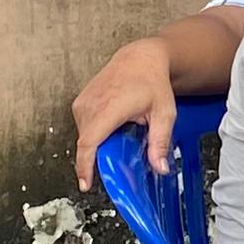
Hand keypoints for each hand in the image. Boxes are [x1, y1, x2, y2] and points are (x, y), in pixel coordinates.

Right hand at [70, 35, 179, 186]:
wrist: (140, 59)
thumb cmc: (153, 83)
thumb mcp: (164, 114)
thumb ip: (160, 142)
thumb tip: (160, 168)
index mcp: (109, 108)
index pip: (89, 143)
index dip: (85, 166)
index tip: (85, 184)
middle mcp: (91, 104)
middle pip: (89, 144)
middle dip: (101, 156)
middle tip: (122, 153)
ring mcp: (82, 102)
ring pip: (85, 136)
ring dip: (100, 142)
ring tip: (122, 131)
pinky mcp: (79, 102)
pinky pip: (84, 127)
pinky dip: (96, 132)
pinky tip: (113, 124)